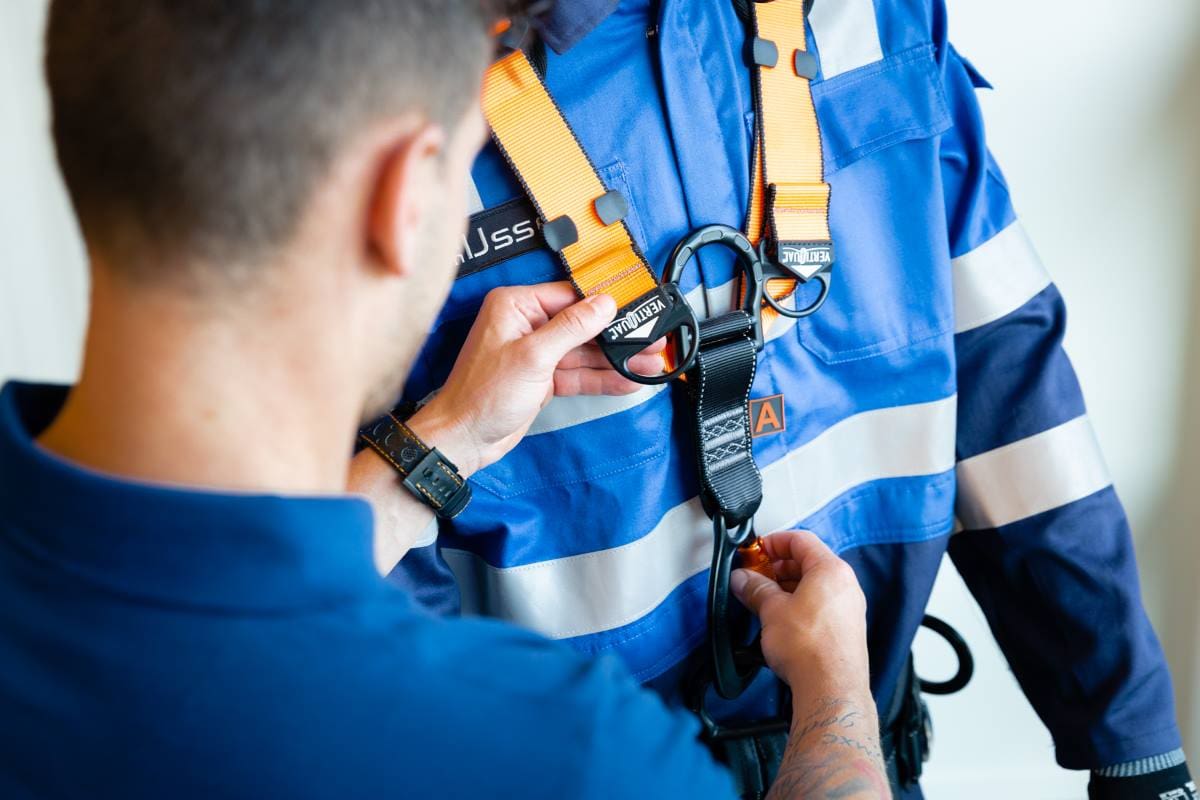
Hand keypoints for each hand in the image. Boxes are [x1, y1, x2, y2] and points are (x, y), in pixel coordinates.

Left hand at [406, 281, 663, 474]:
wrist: (463, 439)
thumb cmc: (481, 396)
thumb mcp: (533, 356)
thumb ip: (572, 328)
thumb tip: (603, 304)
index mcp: (516, 306)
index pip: (570, 296)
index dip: (606, 304)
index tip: (637, 306)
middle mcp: (526, 324)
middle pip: (583, 325)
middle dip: (618, 336)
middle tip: (652, 339)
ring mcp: (536, 353)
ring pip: (586, 352)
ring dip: (617, 359)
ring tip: (651, 362)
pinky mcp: (543, 378)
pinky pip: (579, 373)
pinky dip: (603, 378)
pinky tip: (630, 379)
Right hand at [731, 530, 868, 693]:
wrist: (831, 689)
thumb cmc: (810, 648)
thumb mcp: (772, 610)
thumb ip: (755, 589)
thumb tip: (744, 579)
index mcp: (831, 570)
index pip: (801, 540)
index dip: (774, 542)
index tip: (756, 551)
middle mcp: (846, 586)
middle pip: (809, 562)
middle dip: (778, 567)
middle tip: (755, 576)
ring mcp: (848, 609)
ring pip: (815, 586)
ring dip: (787, 587)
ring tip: (763, 600)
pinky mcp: (846, 630)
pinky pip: (821, 605)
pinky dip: (800, 604)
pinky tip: (780, 619)